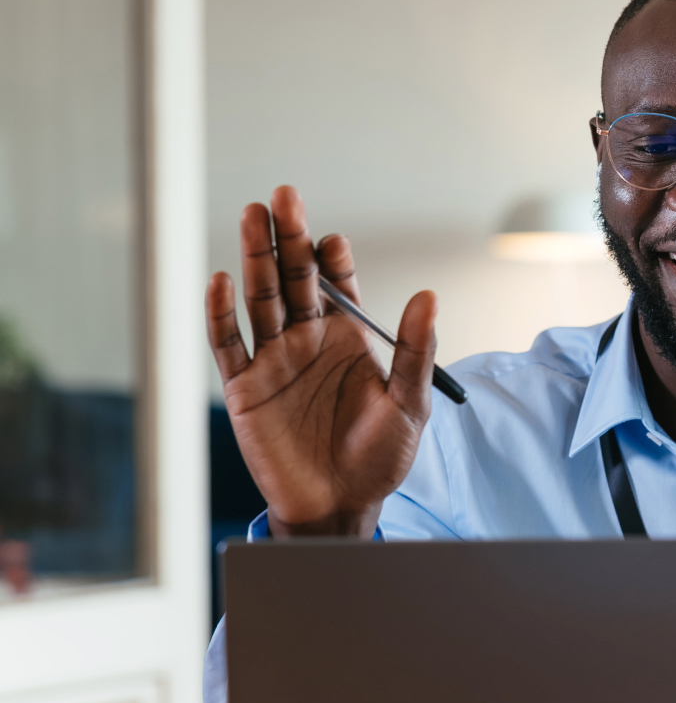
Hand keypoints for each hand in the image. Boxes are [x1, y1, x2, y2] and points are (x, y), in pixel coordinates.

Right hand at [205, 186, 436, 535]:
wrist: (342, 505)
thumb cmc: (381, 457)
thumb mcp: (409, 403)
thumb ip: (416, 350)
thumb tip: (428, 296)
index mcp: (347, 337)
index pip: (337, 283)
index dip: (332, 258)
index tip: (332, 239)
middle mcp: (308, 339)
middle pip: (293, 278)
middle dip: (288, 238)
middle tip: (283, 197)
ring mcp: (274, 360)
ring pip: (259, 299)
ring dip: (254, 259)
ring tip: (253, 216)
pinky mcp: (245, 387)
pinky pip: (228, 344)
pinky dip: (221, 313)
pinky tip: (220, 281)